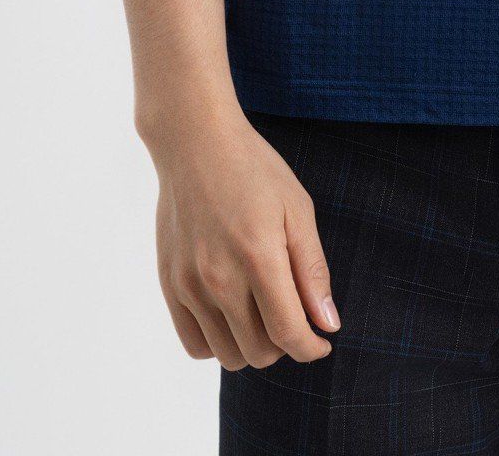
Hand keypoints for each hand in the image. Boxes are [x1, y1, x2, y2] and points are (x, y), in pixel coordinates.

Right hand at [146, 110, 341, 369]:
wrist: (195, 143)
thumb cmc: (254, 170)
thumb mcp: (297, 209)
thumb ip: (312, 271)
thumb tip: (328, 325)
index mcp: (258, 256)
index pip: (288, 333)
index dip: (311, 348)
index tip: (322, 342)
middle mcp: (219, 278)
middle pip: (259, 352)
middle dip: (285, 344)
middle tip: (293, 315)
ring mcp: (189, 284)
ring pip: (227, 355)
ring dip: (253, 346)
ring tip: (263, 313)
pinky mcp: (169, 284)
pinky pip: (194, 344)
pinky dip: (218, 342)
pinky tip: (233, 315)